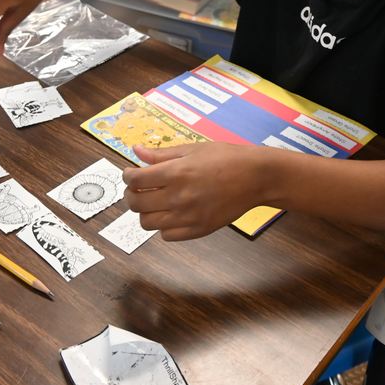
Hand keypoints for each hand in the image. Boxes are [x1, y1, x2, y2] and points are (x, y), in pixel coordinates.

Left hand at [122, 142, 263, 240]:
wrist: (256, 177)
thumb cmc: (226, 158)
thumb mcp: (193, 149)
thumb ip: (162, 154)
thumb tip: (136, 151)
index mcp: (176, 173)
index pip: (135, 180)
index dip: (127, 176)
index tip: (131, 174)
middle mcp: (178, 197)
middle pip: (136, 204)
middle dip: (131, 194)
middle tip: (137, 189)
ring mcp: (188, 217)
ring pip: (147, 223)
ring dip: (145, 212)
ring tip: (154, 202)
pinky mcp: (199, 230)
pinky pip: (167, 236)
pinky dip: (163, 226)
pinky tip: (171, 214)